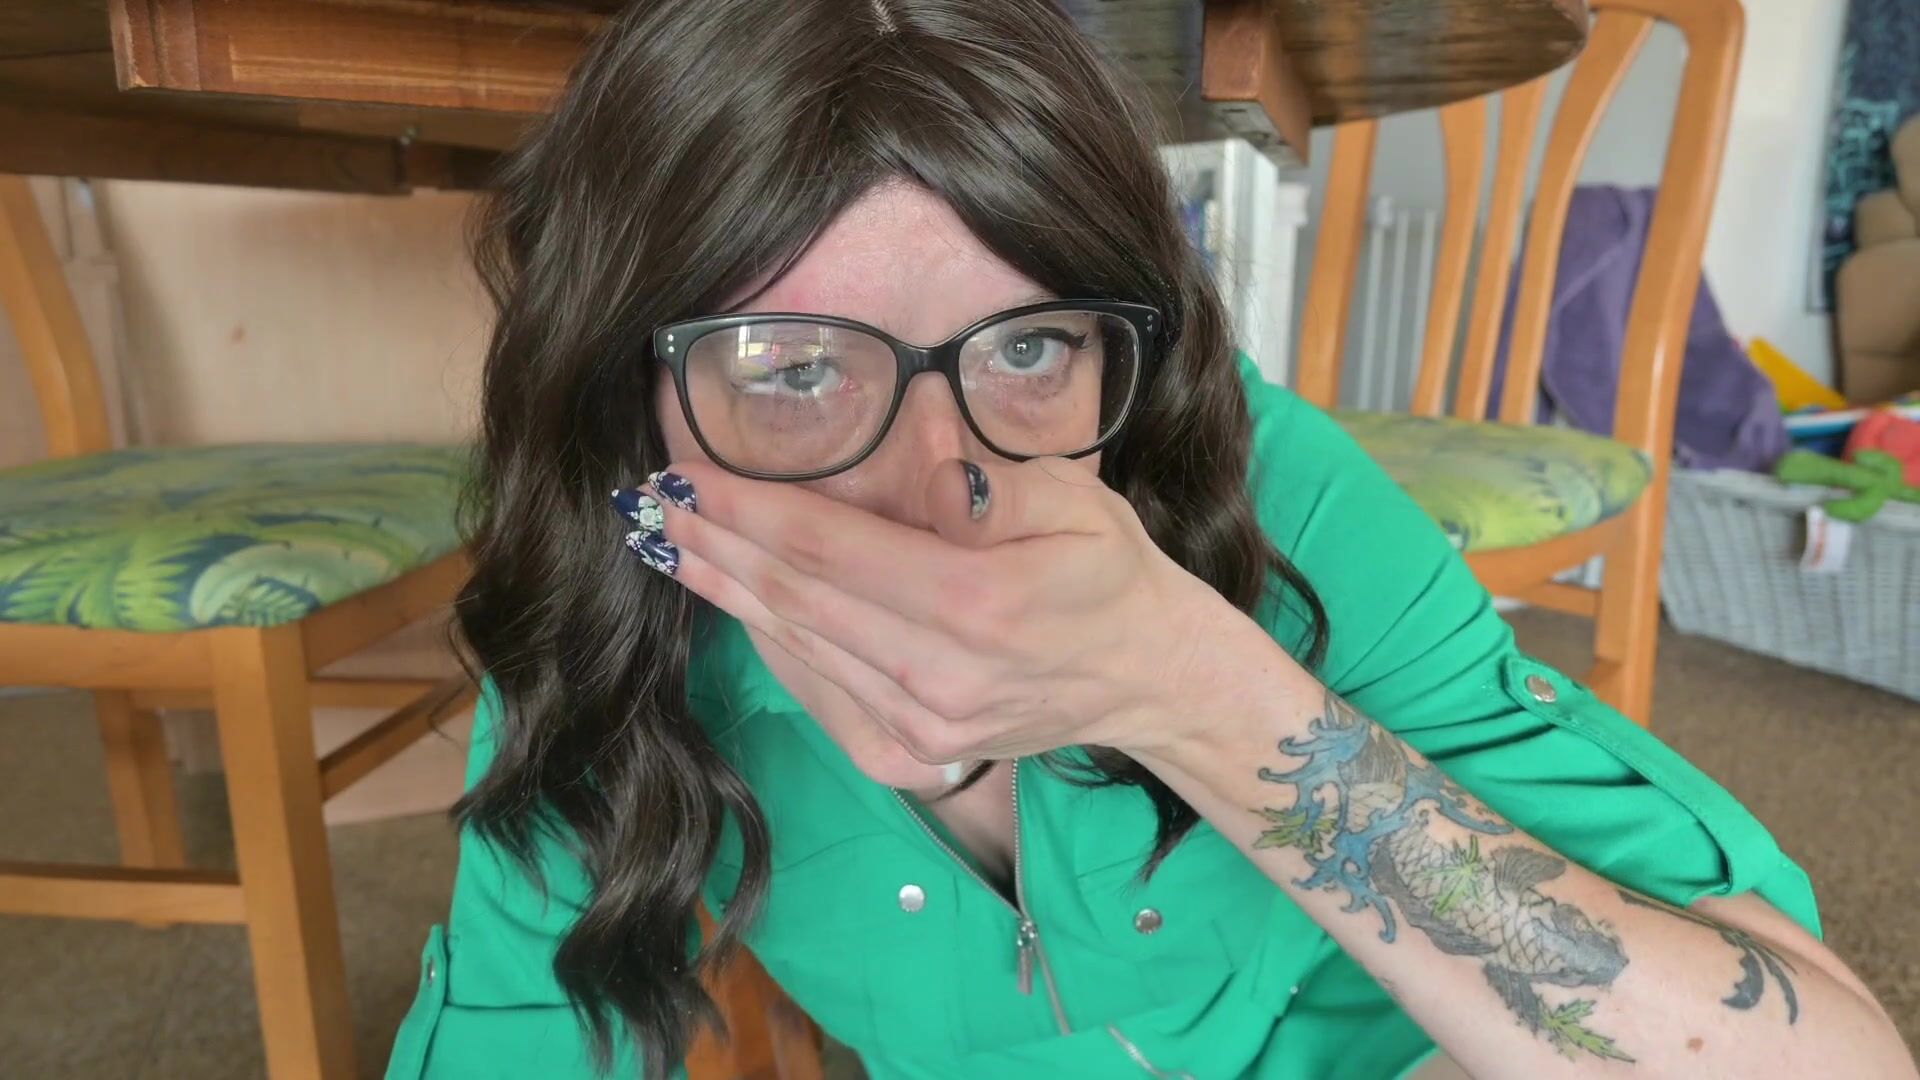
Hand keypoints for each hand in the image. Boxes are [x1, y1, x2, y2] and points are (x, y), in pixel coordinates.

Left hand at [612, 457, 1270, 765]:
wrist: (1145, 676)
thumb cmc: (1108, 572)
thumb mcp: (1072, 498)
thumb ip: (986, 475)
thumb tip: (919, 439)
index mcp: (978, 601)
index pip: (829, 548)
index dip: (748, 510)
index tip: (687, 473)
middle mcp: (940, 673)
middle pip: (796, 598)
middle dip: (715, 543)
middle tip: (651, 501)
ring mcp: (923, 723)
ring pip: (797, 645)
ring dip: (725, 590)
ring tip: (668, 542)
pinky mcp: (911, 751)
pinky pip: (817, 687)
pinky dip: (767, 639)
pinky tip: (730, 600)